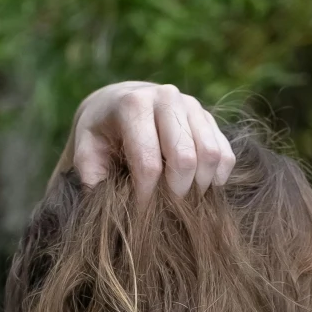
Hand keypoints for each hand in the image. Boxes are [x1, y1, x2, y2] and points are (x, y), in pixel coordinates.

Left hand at [52, 81, 234, 201]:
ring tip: (182, 201)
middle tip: (165, 210)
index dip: (146, 196)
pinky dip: (217, 179)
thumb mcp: (87, 151)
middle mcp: (166, 97)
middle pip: (185, 157)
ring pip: (211, 155)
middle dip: (177, 193)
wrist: (120, 102)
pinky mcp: (208, 117)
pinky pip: (225, 154)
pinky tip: (198, 189)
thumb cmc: (102, 134)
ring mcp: (192, 105)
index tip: (140, 214)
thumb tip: (113, 204)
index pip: (148, 163)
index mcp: (133, 105)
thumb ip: (92, 175)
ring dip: (200, 187)